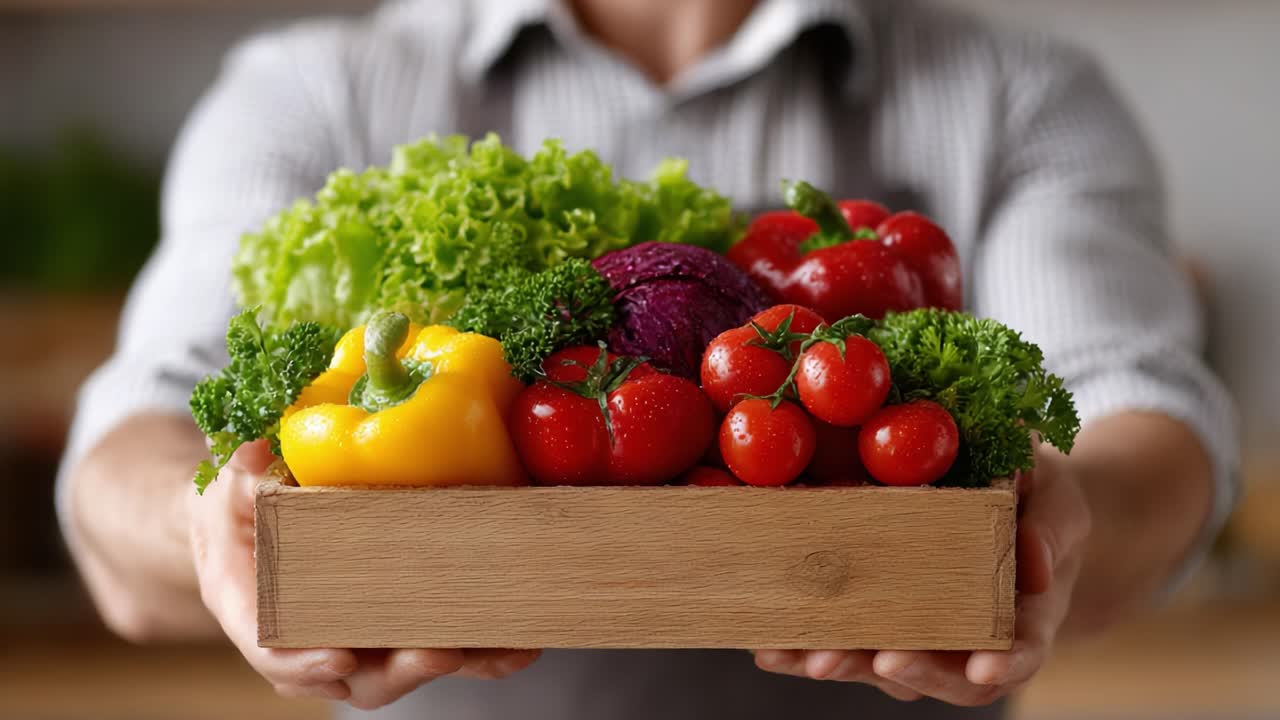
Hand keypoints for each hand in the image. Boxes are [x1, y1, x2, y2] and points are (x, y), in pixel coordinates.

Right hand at [187, 441, 540, 709]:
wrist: (255, 522)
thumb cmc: (239, 509)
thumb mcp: (230, 488)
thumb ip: (240, 476)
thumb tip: (255, 458)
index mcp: (256, 612)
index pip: (275, 651)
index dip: (304, 664)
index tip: (337, 659)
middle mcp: (311, 639)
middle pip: (354, 676)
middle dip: (400, 670)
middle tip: (439, 653)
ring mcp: (359, 638)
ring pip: (404, 669)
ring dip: (457, 663)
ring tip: (504, 649)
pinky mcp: (398, 627)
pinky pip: (439, 646)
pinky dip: (480, 651)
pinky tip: (522, 642)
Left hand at [753, 447, 1091, 705]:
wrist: (1010, 505)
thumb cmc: (1036, 498)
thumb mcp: (1053, 497)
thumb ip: (1047, 523)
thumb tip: (1034, 560)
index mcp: (1026, 614)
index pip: (1021, 650)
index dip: (1005, 662)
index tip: (984, 665)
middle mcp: (972, 641)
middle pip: (945, 675)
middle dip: (910, 669)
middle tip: (879, 659)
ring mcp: (922, 639)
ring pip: (886, 669)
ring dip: (845, 666)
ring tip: (806, 656)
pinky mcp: (877, 625)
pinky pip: (846, 645)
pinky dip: (807, 650)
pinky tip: (771, 644)